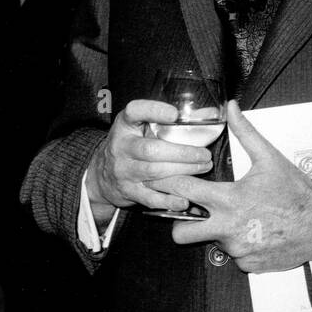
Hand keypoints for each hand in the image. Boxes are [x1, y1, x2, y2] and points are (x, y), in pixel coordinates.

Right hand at [86, 99, 213, 226]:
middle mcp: (121, 146)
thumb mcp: (139, 126)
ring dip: (182, 171)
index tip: (174, 114)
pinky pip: (150, 197)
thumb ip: (167, 120)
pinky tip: (184, 200)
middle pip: (151, 150)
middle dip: (182, 153)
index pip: (134, 112)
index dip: (154, 111)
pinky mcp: (128, 191)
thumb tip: (209, 114)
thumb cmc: (130, 144)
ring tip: (203, 168)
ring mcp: (123, 170)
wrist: (102, 174)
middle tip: (205, 154)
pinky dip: (168, 200)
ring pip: (154, 172)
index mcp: (125, 125)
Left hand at [156, 101, 311, 271]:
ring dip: (221, 233)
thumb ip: (246, 133)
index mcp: (229, 200)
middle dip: (180, 224)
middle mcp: (228, 228)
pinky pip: (236, 257)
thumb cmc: (297, 193)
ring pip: (213, 244)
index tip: (161, 181)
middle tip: (191, 213)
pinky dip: (242, 246)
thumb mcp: (270, 158)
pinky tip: (256, 233)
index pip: (183, 192)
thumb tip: (232, 109)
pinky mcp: (249, 265)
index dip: (167, 185)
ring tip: (243, 219)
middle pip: (181, 234)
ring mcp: (238, 250)